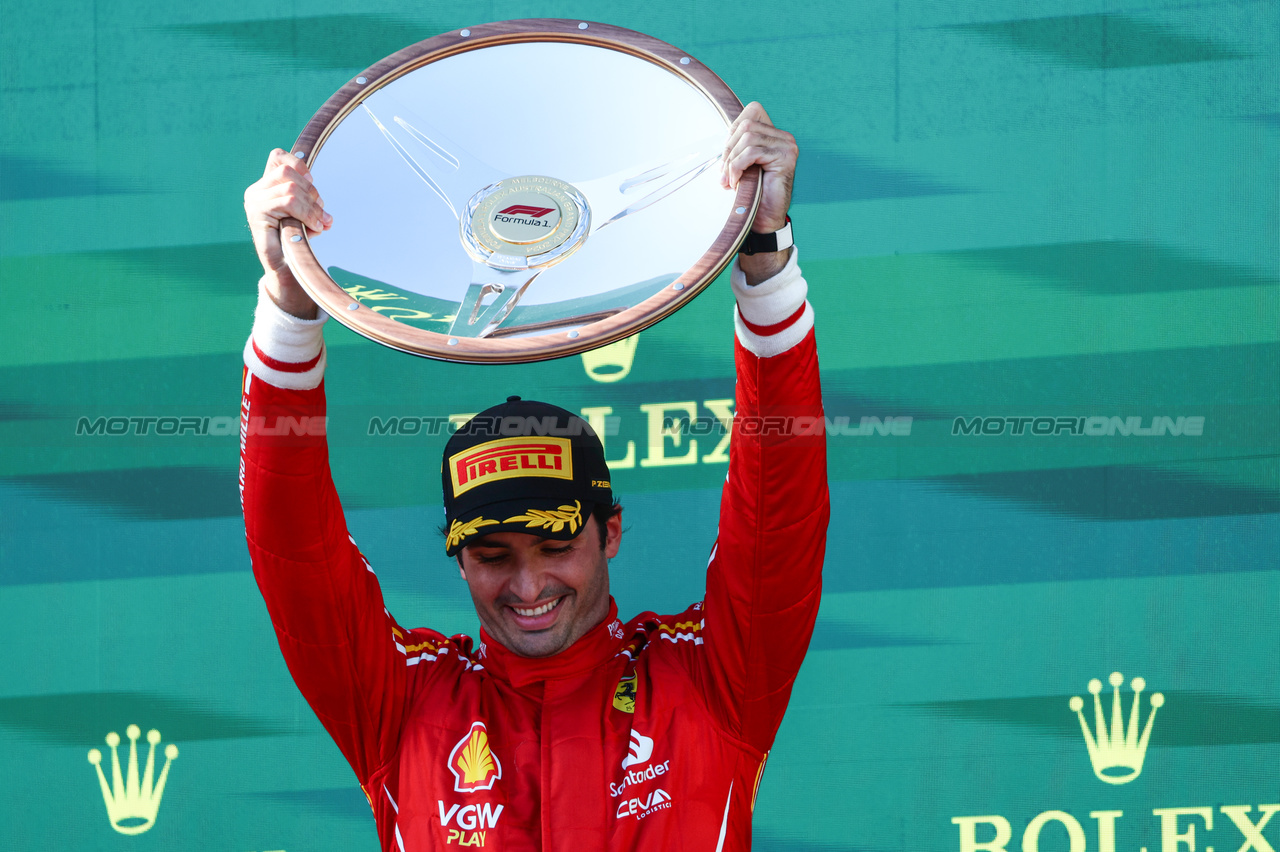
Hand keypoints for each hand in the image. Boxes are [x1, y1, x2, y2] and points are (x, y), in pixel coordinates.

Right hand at [243, 149, 331, 318]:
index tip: (313, 183)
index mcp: (266, 187)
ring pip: (291, 188)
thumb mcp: (305, 216)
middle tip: (322, 213)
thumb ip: (312, 203)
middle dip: (312, 192)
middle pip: (289, 171)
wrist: (286, 269)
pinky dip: (308, 213)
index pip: (278, 157)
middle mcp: (256, 191)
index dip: (299, 165)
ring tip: (320, 223)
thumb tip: (326, 212)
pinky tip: (316, 227)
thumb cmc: (294, 242)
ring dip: (312, 206)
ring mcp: (254, 201)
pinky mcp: (257, 213)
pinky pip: (289, 202)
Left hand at [720, 102, 796, 233]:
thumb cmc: (753, 194)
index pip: (752, 111)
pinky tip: (736, 182)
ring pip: (747, 138)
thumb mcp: (742, 164)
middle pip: (746, 125)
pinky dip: (737, 167)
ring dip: (732, 161)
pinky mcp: (785, 157)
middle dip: (729, 149)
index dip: (733, 130)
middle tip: (724, 173)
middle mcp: (784, 137)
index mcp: (774, 135)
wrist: (764, 219)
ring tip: (729, 180)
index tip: (727, 155)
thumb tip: (723, 137)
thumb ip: (737, 146)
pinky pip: (751, 152)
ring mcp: (787, 146)